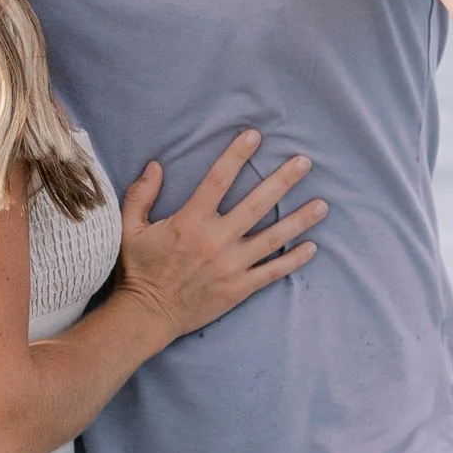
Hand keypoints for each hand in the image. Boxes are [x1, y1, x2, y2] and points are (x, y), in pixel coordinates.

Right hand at [117, 134, 321, 344]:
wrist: (147, 315)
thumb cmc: (138, 270)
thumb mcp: (130, 229)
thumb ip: (141, 195)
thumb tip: (155, 166)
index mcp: (191, 221)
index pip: (218, 180)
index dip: (236, 156)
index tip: (254, 136)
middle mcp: (216, 240)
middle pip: (257, 203)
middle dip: (282, 180)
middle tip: (304, 162)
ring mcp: (232, 265)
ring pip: (273, 237)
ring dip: (300, 219)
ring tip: (322, 204)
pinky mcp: (239, 287)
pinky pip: (272, 271)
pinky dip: (294, 260)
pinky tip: (312, 247)